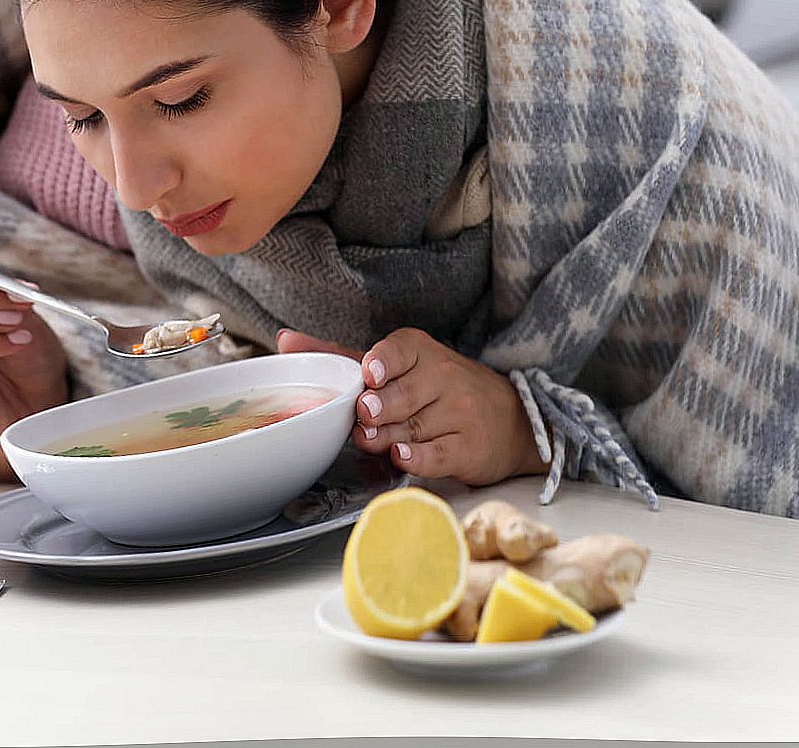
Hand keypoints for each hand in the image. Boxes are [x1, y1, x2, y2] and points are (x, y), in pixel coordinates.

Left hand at [275, 328, 547, 484]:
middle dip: (379, 407)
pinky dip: (417, 457)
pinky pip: (437, 454)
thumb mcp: (399, 364)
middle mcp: (442, 377)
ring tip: (371, 438)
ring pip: (413, 427)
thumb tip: (285, 341)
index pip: (399, 351)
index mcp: (420, 351)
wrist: (513, 418)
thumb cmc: (441, 388)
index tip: (370, 374)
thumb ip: (341, 356)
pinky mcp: (468, 448)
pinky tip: (403, 456)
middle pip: (401, 395)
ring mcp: (458, 414)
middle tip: (364, 415)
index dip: (383, 363)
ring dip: (387, 436)